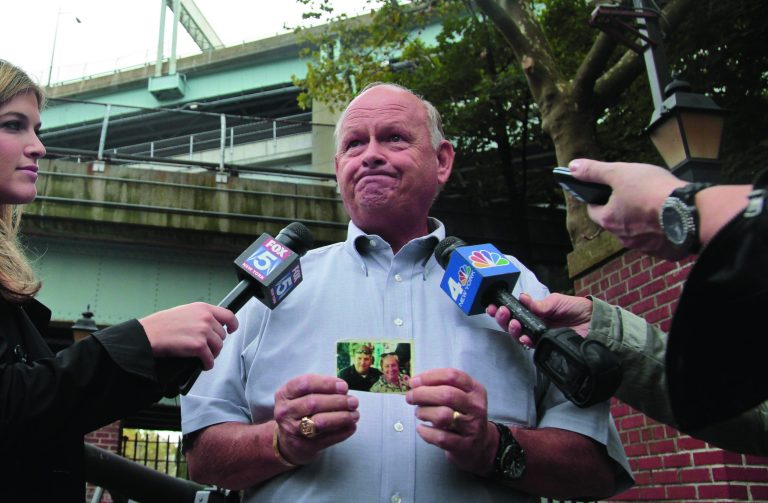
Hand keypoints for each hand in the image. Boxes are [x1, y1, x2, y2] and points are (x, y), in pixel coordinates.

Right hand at [139, 302, 237, 369]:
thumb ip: (200, 316)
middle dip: (215, 343)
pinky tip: (202, 364)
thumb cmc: (162, 324)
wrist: (149, 334)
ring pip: (218, 347)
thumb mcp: (185, 311)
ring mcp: (203, 332)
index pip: (228, 315)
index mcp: (203, 308)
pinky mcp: (199, 346)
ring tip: (203, 356)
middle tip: (205, 347)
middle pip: (222, 335)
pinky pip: (210, 359)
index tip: (232, 329)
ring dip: (212, 354)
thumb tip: (211, 325)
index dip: (233, 324)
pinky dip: (207, 364)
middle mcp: (206, 318)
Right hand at [273, 374, 359, 465]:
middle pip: (314, 403)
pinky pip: (327, 438)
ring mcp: (293, 431)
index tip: (344, 386)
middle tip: (354, 402)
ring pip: (320, 422)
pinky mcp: (304, 446)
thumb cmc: (300, 412)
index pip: (305, 384)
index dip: (327, 383)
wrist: (287, 442)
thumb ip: (319, 389)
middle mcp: (285, 412)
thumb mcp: (300, 395)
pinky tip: (351, 426)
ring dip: (342, 417)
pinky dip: (343, 432)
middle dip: (338, 401)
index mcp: (284, 394)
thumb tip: (343, 389)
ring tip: (355, 414)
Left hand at [406, 368, 496, 475]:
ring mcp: (471, 427)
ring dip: (424, 412)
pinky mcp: (464, 445)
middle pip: (447, 394)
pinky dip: (426, 432)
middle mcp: (476, 407)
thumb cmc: (463, 416)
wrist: (480, 445)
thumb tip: (415, 383)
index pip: (452, 376)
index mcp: (475, 390)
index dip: (429, 377)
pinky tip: (421, 429)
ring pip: (443, 415)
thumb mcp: (461, 397)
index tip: (414, 381)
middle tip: (410, 397)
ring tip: (419, 413)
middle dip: (422, 394)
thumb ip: (442, 387)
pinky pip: (440, 437)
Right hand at [486, 293, 591, 347]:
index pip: (513, 310)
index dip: (502, 309)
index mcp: (533, 310)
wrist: (593, 322)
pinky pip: (531, 345)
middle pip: (511, 323)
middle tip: (502, 312)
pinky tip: (524, 337)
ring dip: (512, 329)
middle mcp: (533, 323)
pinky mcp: (545, 345)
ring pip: (518, 334)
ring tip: (514, 323)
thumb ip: (540, 304)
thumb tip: (523, 299)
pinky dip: (525, 341)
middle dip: (503, 319)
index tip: (493, 305)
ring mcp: (538, 335)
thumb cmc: (575, 308)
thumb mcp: (556, 301)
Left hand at [569, 158, 687, 259]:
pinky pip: (658, 241)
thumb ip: (594, 171)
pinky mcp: (664, 252)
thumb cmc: (652, 190)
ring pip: (636, 233)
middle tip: (634, 194)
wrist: (690, 211)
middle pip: (615, 222)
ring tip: (653, 205)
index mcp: (609, 220)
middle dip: (621, 210)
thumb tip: (573, 167)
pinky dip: (660, 231)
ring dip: (641, 222)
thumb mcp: (620, 173)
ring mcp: (644, 247)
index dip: (598, 199)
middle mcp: (623, 238)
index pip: (593, 210)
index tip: (606, 191)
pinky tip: (668, 219)